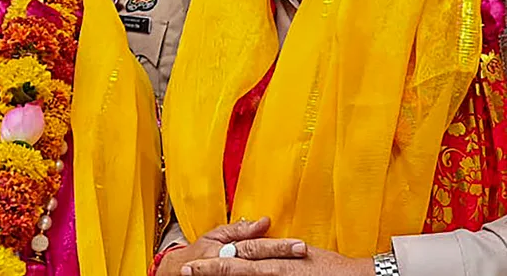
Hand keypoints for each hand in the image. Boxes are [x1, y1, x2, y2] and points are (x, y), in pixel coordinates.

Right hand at [156, 218, 307, 275]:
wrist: (176, 272)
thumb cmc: (199, 253)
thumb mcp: (215, 236)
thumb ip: (240, 229)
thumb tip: (265, 221)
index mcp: (225, 249)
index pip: (255, 246)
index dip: (278, 246)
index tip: (300, 245)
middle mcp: (227, 263)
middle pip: (258, 262)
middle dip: (281, 258)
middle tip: (302, 252)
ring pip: (253, 275)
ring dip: (273, 273)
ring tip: (298, 269)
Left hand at [181, 245, 374, 275]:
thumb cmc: (332, 267)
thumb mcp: (299, 253)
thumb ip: (275, 251)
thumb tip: (256, 247)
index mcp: (277, 258)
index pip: (238, 258)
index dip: (213, 262)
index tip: (193, 265)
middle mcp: (276, 269)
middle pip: (236, 270)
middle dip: (210, 272)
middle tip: (186, 272)